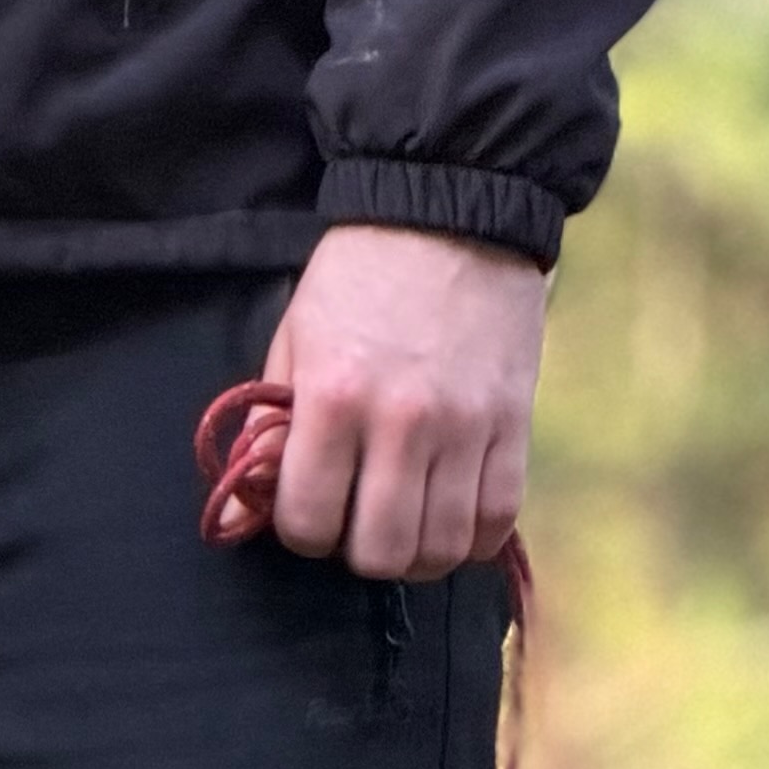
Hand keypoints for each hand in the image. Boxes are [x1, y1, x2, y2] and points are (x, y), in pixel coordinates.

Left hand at [253, 228, 545, 582]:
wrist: (450, 214)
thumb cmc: (359, 278)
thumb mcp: (295, 339)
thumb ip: (276, 424)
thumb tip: (255, 502)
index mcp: (333, 396)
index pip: (309, 519)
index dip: (301, 531)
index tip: (308, 513)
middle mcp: (401, 421)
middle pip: (380, 552)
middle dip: (358, 552)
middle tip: (356, 522)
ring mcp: (465, 426)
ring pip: (442, 548)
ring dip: (416, 554)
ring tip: (404, 527)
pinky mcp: (514, 424)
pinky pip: (499, 519)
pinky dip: (474, 538)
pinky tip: (452, 519)